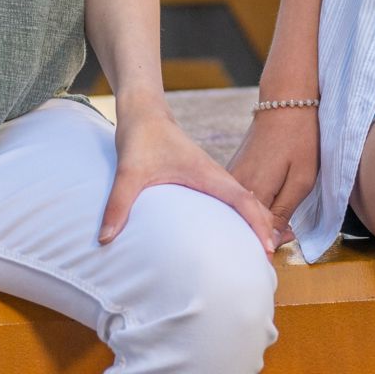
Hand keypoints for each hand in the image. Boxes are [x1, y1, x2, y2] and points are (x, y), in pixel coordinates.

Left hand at [103, 108, 282, 252]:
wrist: (143, 112)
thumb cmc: (140, 138)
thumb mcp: (128, 173)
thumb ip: (118, 205)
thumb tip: (105, 239)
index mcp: (207, 174)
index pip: (243, 199)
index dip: (258, 223)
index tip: (268, 248)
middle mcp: (215, 176)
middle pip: (252, 202)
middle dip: (265, 228)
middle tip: (269, 262)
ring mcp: (211, 177)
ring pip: (245, 200)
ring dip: (255, 221)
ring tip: (260, 252)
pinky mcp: (204, 179)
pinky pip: (232, 198)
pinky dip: (242, 213)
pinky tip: (236, 231)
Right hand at [227, 104, 319, 246]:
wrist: (285, 103)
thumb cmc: (299, 140)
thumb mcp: (301, 181)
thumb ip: (283, 214)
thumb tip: (271, 243)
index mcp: (251, 192)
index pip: (252, 235)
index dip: (267, 247)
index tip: (283, 250)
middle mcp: (233, 187)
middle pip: (240, 226)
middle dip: (259, 238)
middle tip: (286, 238)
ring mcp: (230, 178)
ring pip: (236, 214)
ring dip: (252, 224)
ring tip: (275, 228)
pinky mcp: (232, 172)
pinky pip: (235, 201)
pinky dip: (248, 210)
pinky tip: (261, 213)